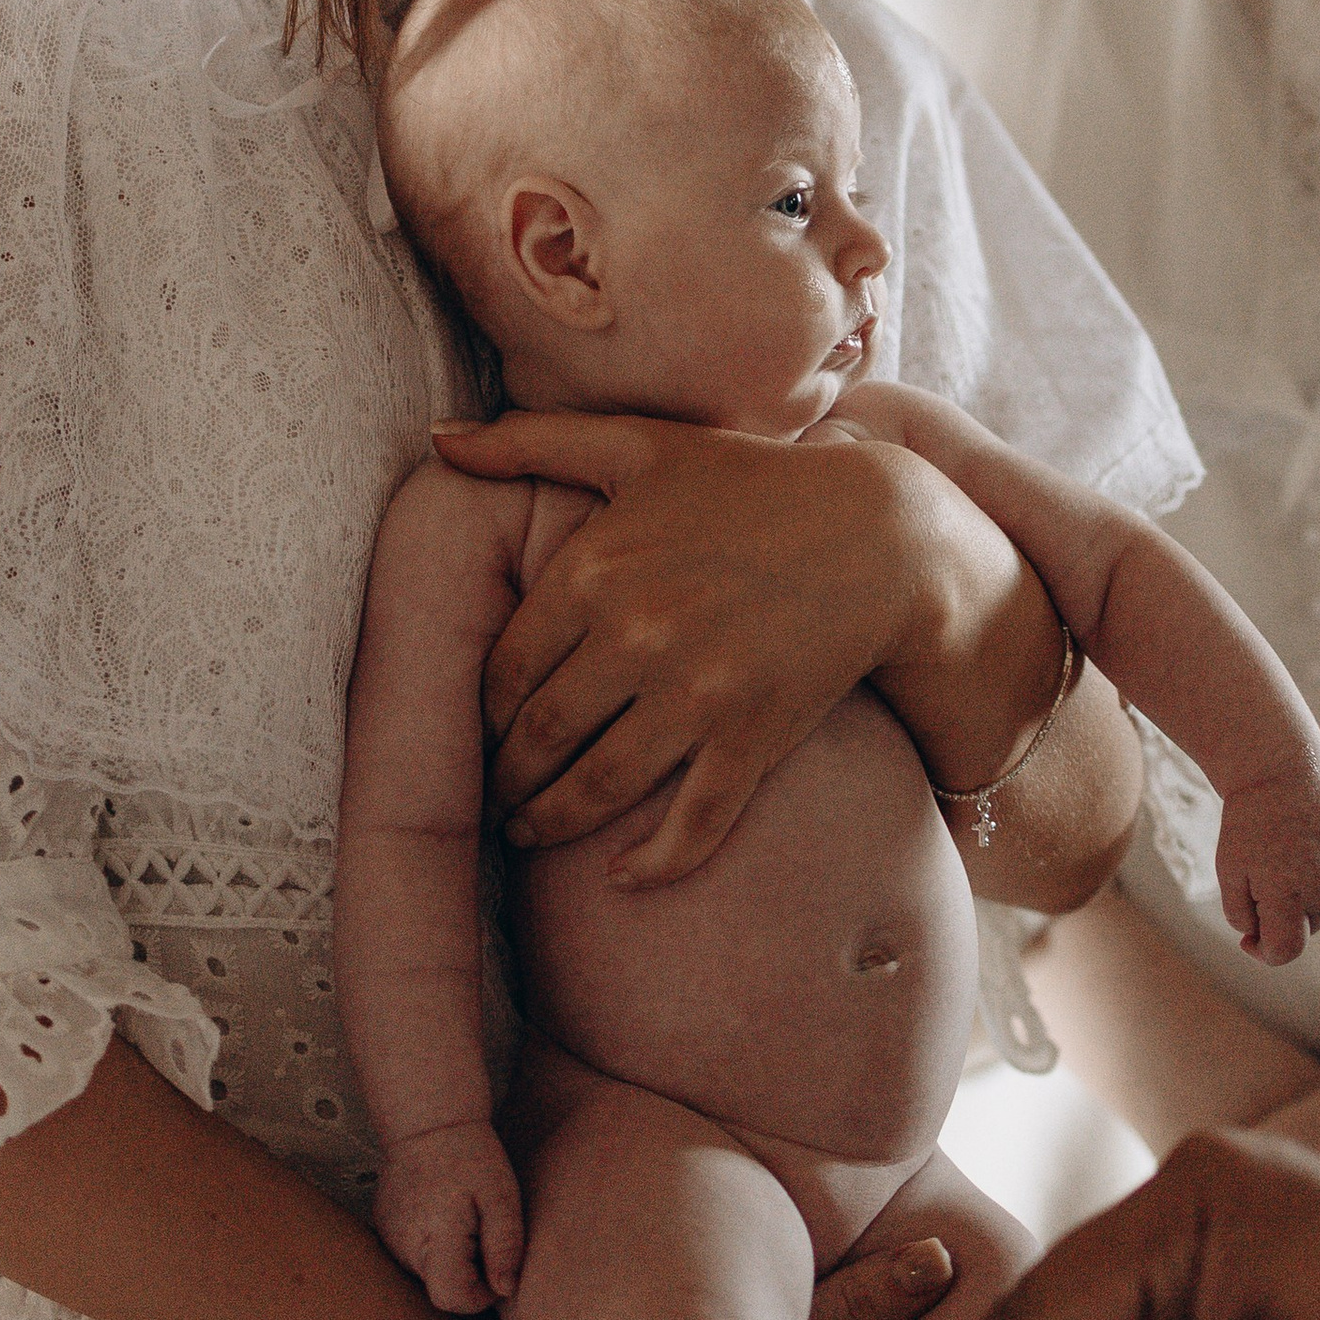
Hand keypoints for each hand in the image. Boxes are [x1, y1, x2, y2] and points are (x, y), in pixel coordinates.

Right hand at [372, 1122, 524, 1313]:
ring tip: (463, 1217)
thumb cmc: (471, 1156)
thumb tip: (505, 1289)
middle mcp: (404, 1246)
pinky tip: (443, 1213)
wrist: (427, 1122)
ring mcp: (389, 1239)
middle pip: (441, 1289)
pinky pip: (414, 1255)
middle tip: (483, 1230)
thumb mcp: (502, 1197)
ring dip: (452, 1259)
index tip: (496, 1265)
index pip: (453, 1298)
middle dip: (470, 1274)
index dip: (481, 1295)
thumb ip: (505, 1245)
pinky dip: (433, 1245)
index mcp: (435, 1237)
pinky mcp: (384, 1230)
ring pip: (428, 1274)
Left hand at [431, 412, 1013, 882]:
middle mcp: (636, 636)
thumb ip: (532, 441)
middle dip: (505, 777)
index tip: (479, 736)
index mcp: (595, 569)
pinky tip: (622, 878)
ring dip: (550, 823)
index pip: (506, 671)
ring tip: (529, 834)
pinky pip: (692, 821)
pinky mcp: (752, 737)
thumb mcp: (639, 444)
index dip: (482, 716)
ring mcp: (697, 694)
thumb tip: (440, 441)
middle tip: (493, 797)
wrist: (878, 531)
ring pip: (597, 786)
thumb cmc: (750, 480)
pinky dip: (654, 863)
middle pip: (540, 736)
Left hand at [1215, 760, 1319, 966]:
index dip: (1264, 952)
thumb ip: (1240, 916)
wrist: (1278, 774)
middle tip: (1264, 878)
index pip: (1285, 952)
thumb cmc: (1248, 824)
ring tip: (1290, 866)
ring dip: (1312, 906)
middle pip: (1307, 931)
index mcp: (1287, 897)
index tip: (1251, 938)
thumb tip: (1258, 938)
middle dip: (1283, 917)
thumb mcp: (1228, 870)